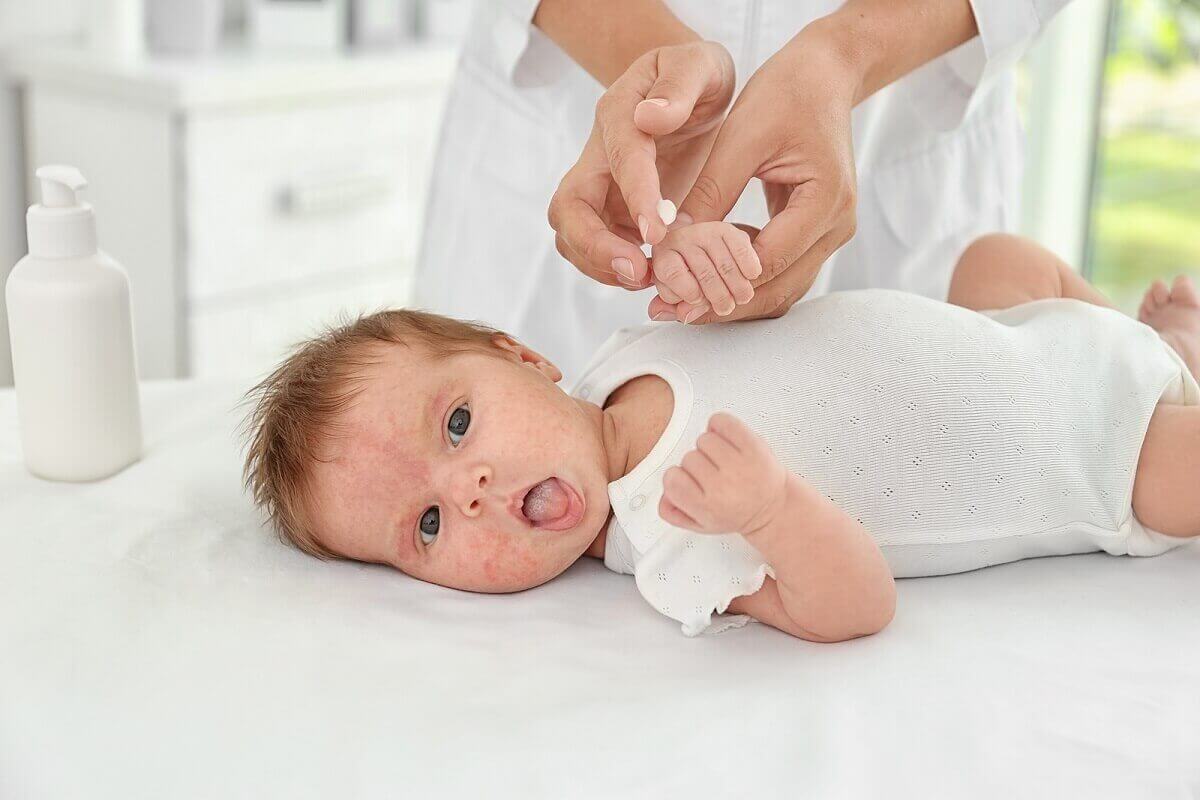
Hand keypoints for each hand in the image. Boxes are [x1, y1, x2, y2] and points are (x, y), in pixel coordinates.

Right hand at [547, 40, 734, 289]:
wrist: (691, 90)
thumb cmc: (697, 75)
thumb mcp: (699, 64)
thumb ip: (679, 84)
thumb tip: (650, 117)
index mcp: (618, 114)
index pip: (619, 158)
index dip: (634, 195)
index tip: (656, 230)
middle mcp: (598, 156)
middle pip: (569, 209)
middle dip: (595, 246)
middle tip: (638, 271)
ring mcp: (601, 189)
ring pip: (576, 237)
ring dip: (603, 266)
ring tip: (650, 279)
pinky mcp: (615, 214)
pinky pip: (602, 250)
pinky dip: (620, 270)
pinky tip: (656, 276)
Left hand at [648, 23, 859, 322]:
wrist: (823, 76)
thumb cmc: (784, 94)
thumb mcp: (739, 136)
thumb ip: (710, 191)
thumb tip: (671, 241)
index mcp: (825, 200)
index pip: (767, 263)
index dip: (717, 282)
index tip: (672, 292)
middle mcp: (836, 226)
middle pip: (777, 290)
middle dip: (722, 304)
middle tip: (670, 312)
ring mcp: (830, 233)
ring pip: (780, 290)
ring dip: (731, 299)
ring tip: (680, 303)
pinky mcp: (815, 232)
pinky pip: (780, 270)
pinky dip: (742, 277)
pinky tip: (703, 272)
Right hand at [658, 412, 788, 535]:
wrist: (773, 508)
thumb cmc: (736, 512)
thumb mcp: (702, 524)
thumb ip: (675, 513)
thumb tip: (664, 495)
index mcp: (707, 507)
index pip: (671, 479)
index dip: (677, 477)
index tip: (689, 481)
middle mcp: (723, 487)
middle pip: (688, 458)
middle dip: (697, 464)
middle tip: (712, 474)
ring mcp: (740, 465)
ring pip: (703, 439)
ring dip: (709, 446)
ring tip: (722, 460)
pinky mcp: (754, 446)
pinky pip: (722, 421)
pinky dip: (719, 424)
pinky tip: (726, 439)